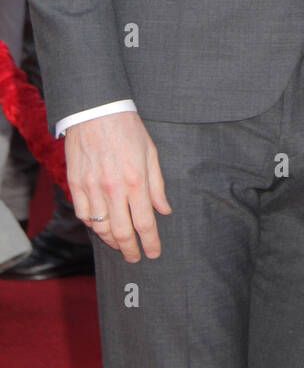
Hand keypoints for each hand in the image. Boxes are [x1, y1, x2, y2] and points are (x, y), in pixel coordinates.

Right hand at [65, 110, 171, 262]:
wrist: (96, 110)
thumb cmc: (127, 129)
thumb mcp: (150, 153)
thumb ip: (157, 185)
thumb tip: (164, 210)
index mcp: (136, 181)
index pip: (145, 223)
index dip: (150, 243)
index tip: (153, 253)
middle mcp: (113, 189)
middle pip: (121, 232)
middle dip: (130, 250)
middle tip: (135, 258)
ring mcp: (92, 188)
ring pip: (100, 227)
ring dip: (111, 240)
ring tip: (120, 244)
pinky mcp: (76, 184)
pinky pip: (84, 214)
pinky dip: (92, 225)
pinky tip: (100, 226)